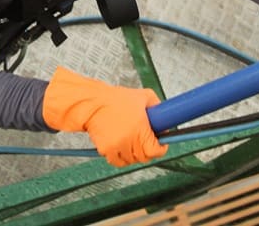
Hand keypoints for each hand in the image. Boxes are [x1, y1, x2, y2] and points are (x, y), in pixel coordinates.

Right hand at [42, 66, 165, 166]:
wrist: (92, 103)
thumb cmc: (116, 99)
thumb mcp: (144, 96)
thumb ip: (158, 107)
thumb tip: (166, 118)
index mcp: (141, 128)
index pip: (156, 151)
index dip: (160, 148)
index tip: (160, 143)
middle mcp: (129, 139)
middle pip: (144, 157)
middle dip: (146, 149)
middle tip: (143, 140)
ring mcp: (117, 146)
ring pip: (131, 160)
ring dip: (132, 154)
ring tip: (129, 140)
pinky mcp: (106, 150)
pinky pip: (117, 161)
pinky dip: (120, 157)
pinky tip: (120, 145)